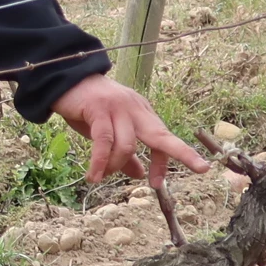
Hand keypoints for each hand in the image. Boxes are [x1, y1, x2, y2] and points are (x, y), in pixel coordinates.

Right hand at [52, 75, 208, 191]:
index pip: (162, 139)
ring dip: (115, 166)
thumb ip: (125, 153)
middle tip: (202, 169)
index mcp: (142, 113)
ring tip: (101, 177)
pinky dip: (100, 162)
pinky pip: (104, 141)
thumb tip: (140, 175)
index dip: (162, 163)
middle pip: (162, 135)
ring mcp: (119, 107)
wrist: (64, 81)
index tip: (154, 184)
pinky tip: (93, 176)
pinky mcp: (100, 108)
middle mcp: (135, 109)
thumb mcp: (108, 132)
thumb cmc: (87, 108)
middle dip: (183, 153)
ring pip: (127, 145)